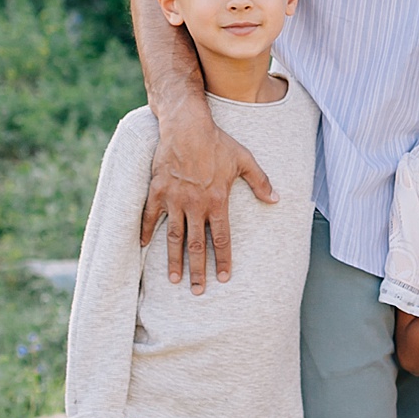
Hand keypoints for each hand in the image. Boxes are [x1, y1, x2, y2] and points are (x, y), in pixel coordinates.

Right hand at [139, 101, 274, 292]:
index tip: (223, 279)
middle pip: (196, 245)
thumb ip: (260, 182)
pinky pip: (149, 216)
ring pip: (173, 237)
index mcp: (217, 201)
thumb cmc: (217, 142)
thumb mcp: (244, 159)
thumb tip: (276, 199)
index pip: (221, 238)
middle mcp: (195, 205)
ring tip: (174, 280)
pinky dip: (144, 231)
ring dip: (173, 260)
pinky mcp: (157, 191)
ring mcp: (174, 200)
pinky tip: (142, 246)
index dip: (222, 260)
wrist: (187, 125)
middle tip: (197, 291)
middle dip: (198, 270)